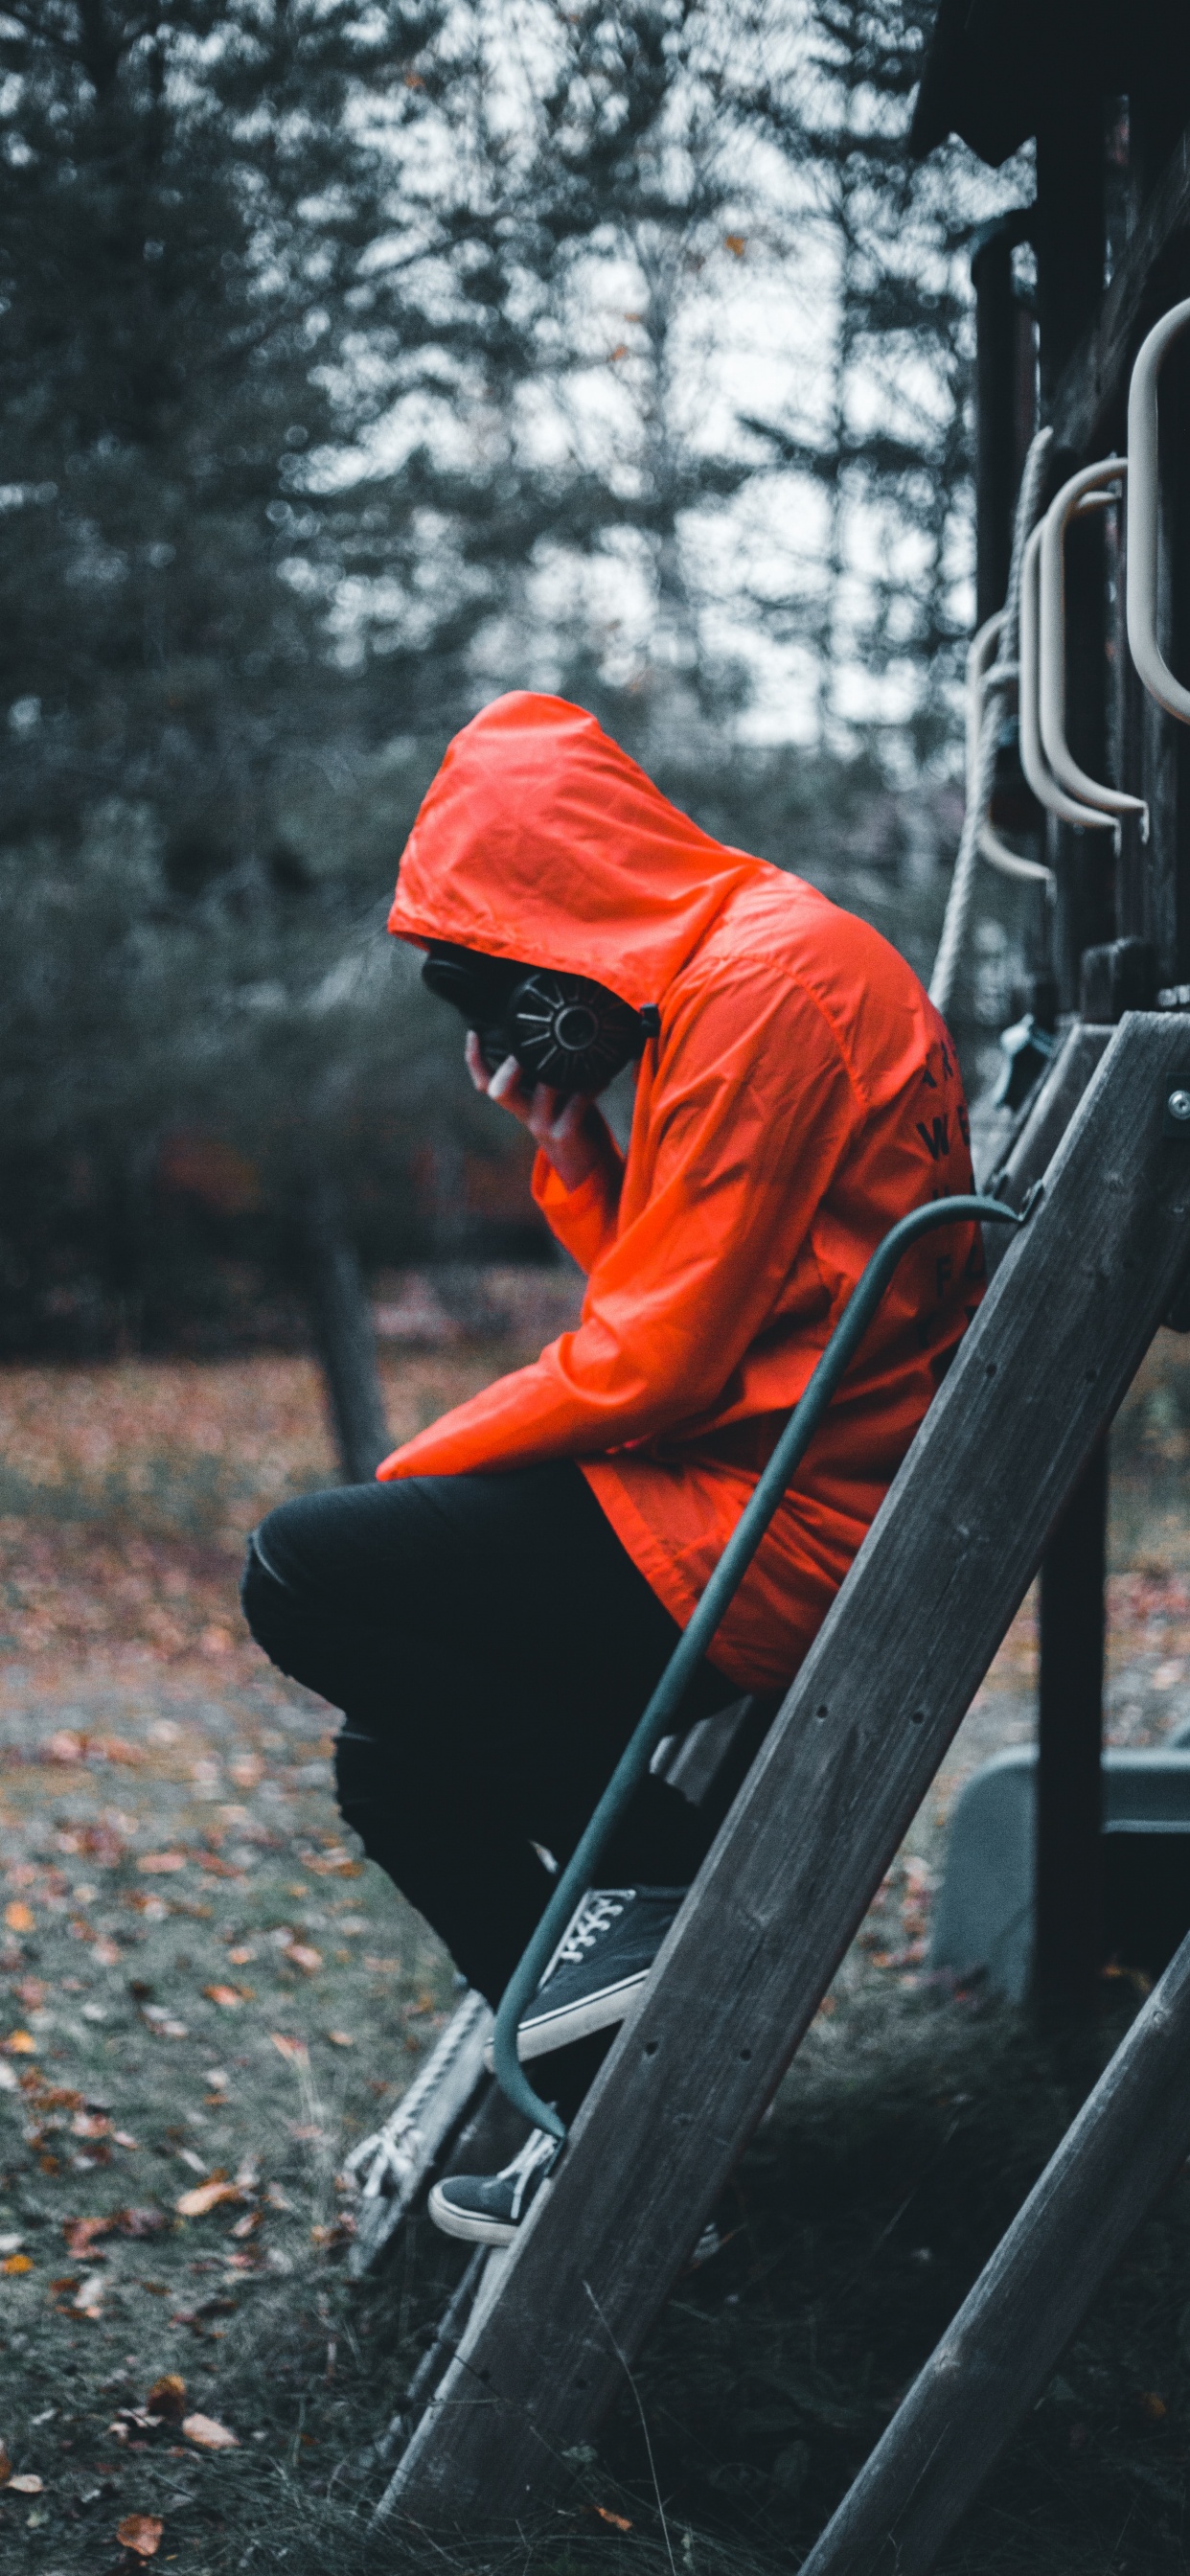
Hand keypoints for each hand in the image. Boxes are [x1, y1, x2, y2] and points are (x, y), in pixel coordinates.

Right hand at [465, 1030, 600, 1191]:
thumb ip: (550, 1075)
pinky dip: (591, 1087)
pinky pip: (576, 1103)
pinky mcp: (564, 1135)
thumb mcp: (555, 1099)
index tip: (474, 1033)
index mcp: (519, 1104)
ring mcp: (542, 1126)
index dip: (475, 1060)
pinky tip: (602, 1078)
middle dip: (511, 1063)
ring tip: (579, 1051)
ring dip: (561, 1068)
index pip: (485, 1084)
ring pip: (543, 1090)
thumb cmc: (573, 1124)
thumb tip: (558, 1039)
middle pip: (499, 1090)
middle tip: (528, 1045)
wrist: (587, 1168)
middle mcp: (525, 1114)